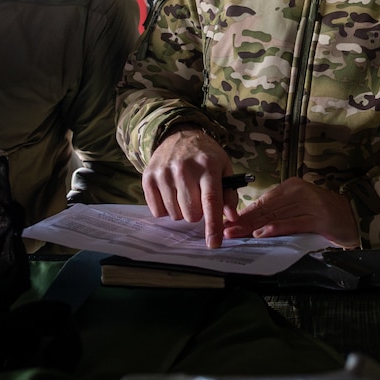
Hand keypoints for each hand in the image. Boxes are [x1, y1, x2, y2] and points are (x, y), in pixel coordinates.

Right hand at [143, 127, 237, 247]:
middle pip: (192, 213)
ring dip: (182, 210)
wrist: (179, 135)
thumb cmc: (205, 155)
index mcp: (207, 166)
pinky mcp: (148, 177)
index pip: (211, 201)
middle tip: (198, 198)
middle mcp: (184, 169)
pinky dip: (166, 208)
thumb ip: (229, 193)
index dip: (213, 225)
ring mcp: (164, 173)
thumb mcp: (224, 168)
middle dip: (197, 213)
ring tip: (184, 193)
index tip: (213, 244)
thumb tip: (231, 216)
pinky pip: (157, 211)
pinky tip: (171, 193)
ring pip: (175, 214)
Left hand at [224, 177, 359, 247]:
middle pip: (266, 209)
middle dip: (245, 221)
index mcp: (292, 187)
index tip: (229, 222)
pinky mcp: (318, 217)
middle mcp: (299, 192)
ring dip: (254, 226)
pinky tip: (263, 233)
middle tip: (227, 230)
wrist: (354, 217)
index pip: (263, 201)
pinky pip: (293, 223)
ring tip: (238, 234)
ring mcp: (309, 204)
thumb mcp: (300, 209)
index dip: (245, 213)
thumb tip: (253, 222)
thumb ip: (280, 213)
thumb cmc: (325, 215)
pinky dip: (276, 228)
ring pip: (276, 216)